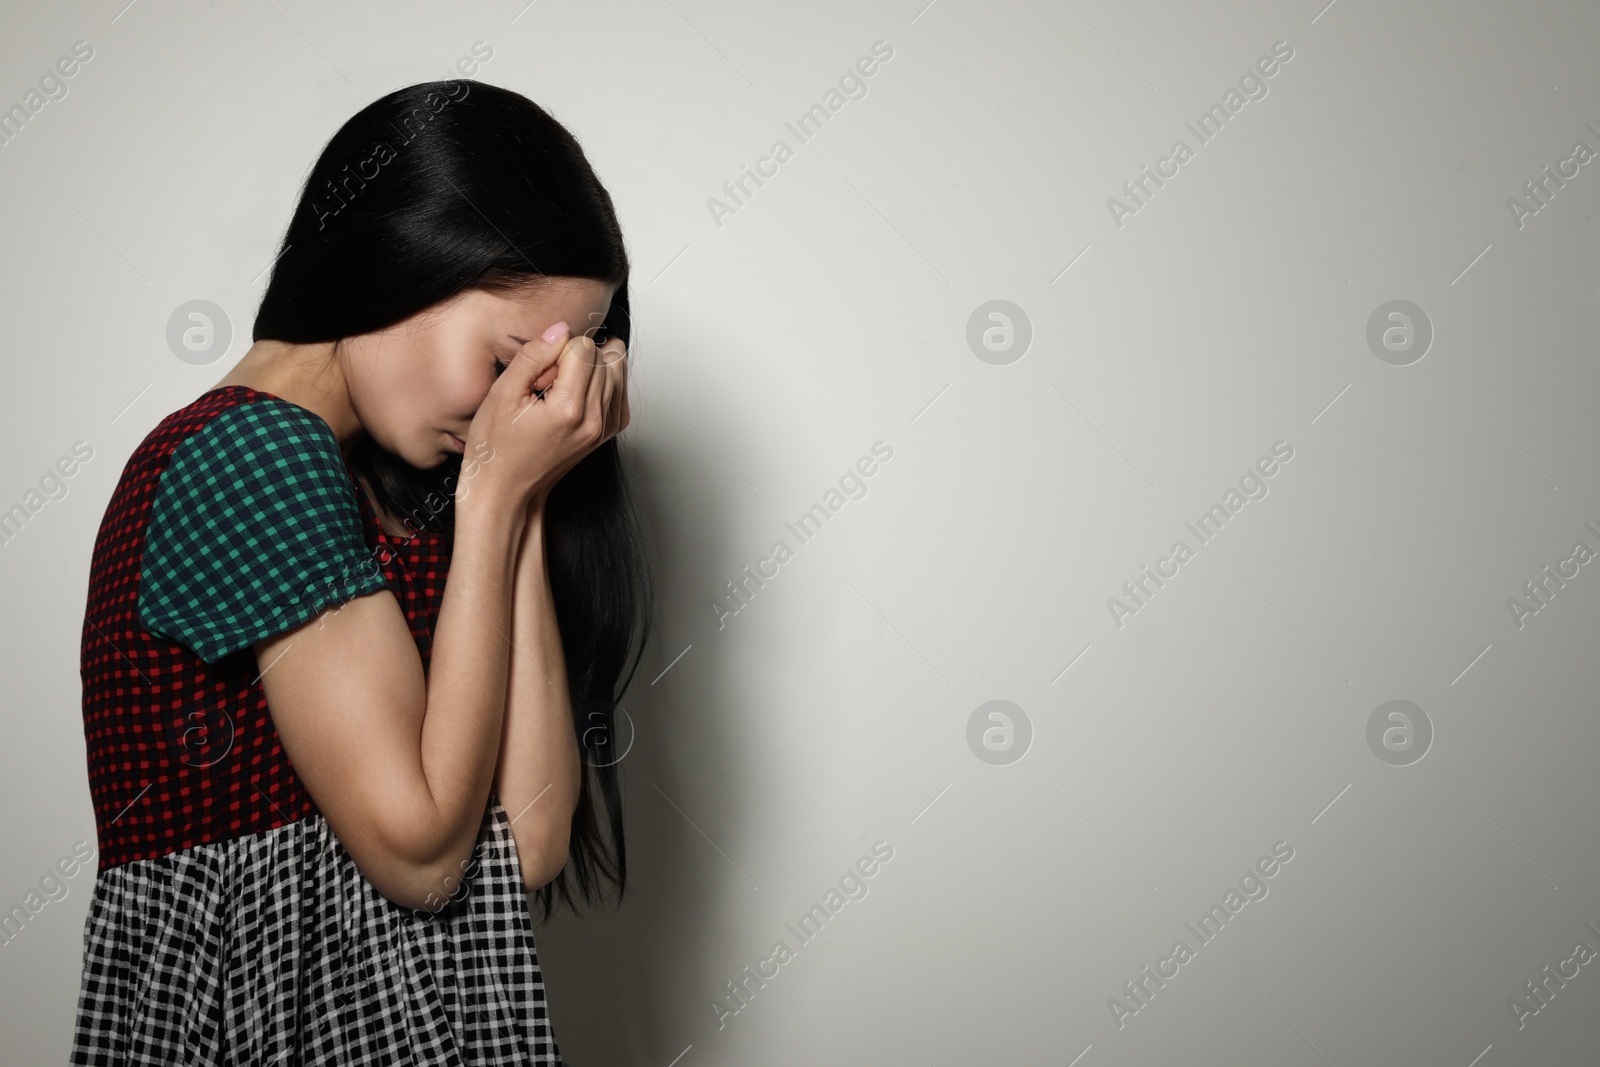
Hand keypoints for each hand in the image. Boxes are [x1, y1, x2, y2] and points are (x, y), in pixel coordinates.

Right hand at [463, 322, 629, 508]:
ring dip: (591, 368)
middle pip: (604, 356)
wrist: (506, 490)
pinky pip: (620, 389)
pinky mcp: (608, 433)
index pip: (584, 347)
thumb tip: (561, 330)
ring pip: (616, 369)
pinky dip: (602, 382)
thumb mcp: (502, 394)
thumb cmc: (497, 448)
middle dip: (576, 358)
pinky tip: (577, 393)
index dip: (559, 350)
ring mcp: (605, 429)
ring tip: (560, 388)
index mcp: (568, 410)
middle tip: (547, 382)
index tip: (541, 372)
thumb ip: (533, 356)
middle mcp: (594, 420)